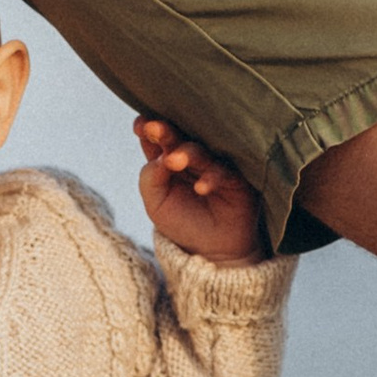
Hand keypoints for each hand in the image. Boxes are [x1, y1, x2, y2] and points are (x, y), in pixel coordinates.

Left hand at [134, 117, 267, 262]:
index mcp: (168, 157)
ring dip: (187, 153)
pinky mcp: (235, 178)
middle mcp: (191, 156)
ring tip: (173, 161)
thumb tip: (161, 158)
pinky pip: (224, 172)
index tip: (141, 125)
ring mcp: (214, 164)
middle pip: (178, 137)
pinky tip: (201, 188)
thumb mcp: (156, 204)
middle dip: (165, 132)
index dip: (148, 128)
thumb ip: (150, 178)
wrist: (212, 251)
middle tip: (155, 129)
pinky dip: (211, 178)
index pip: (156, 137)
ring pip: (201, 151)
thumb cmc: (182, 223)